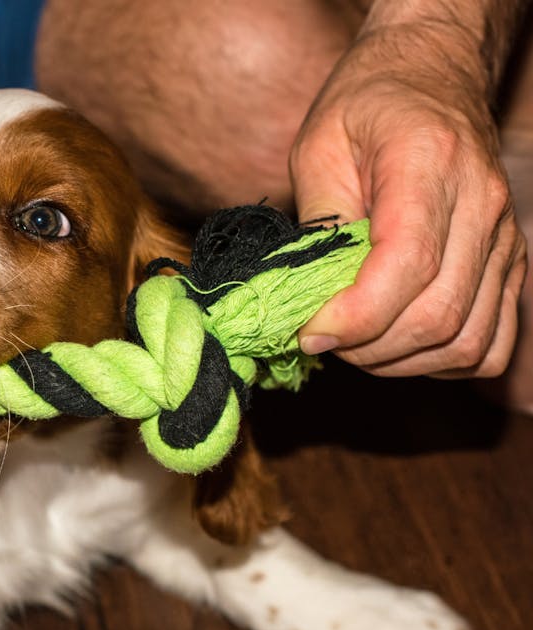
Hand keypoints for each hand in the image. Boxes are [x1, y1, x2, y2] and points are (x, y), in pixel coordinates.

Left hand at [291, 22, 525, 377]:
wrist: (431, 76)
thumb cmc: (366, 107)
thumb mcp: (317, 146)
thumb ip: (317, 223)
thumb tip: (308, 301)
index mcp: (429, 164)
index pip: (407, 266)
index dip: (355, 317)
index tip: (308, 331)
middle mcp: (482, 204)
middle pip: (438, 316)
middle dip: (368, 348)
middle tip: (321, 337)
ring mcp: (505, 238)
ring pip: (467, 342)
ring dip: (400, 363)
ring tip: (353, 343)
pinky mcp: (510, 264)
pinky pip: (490, 344)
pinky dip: (441, 363)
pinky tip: (397, 345)